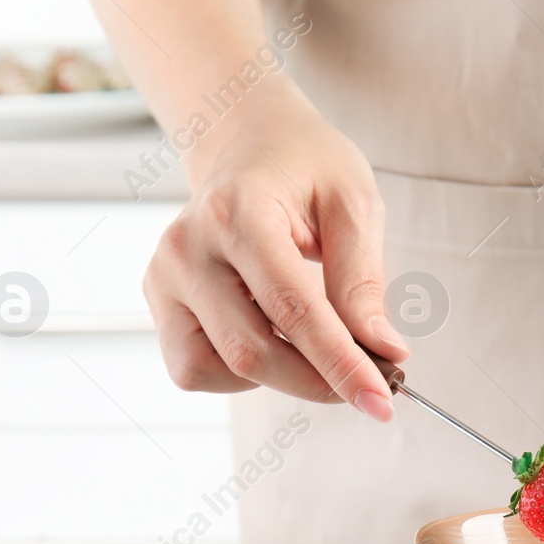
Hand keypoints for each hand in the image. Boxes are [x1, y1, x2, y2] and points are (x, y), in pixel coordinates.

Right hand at [143, 83, 408, 416]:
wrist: (249, 143)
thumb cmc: (306, 168)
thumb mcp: (353, 205)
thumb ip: (362, 283)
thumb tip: (384, 353)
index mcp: (236, 211)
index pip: (292, 308)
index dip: (340, 363)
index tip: (382, 401)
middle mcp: (187, 246)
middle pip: (253, 351)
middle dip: (320, 381)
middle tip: (371, 383)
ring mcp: (164, 277)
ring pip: (222, 369)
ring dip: (283, 377)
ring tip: (315, 342)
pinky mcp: (159, 302)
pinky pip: (198, 369)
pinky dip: (244, 372)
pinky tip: (272, 335)